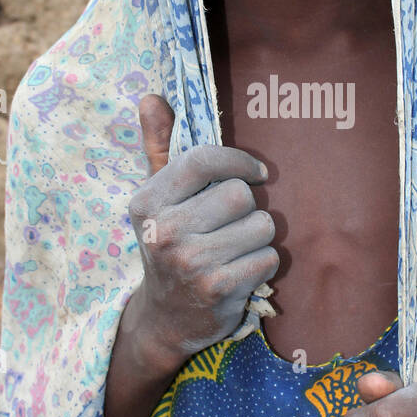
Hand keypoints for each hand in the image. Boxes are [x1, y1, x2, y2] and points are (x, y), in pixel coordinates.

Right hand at [128, 94, 278, 363]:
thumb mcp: (157, 198)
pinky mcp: (218, 289)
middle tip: (230, 228)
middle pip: (241, 194)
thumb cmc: (170, 245)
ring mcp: (190, 262)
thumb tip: (151, 97)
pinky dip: (263, 264)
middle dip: (247, 209)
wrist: (166, 319)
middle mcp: (164, 230)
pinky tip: (240, 273)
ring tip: (234, 251)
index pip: (203, 159)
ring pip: (261, 225)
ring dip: (258, 238)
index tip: (255, 173)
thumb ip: (158, 146)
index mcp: (147, 202)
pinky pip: (269, 257)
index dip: (238, 161)